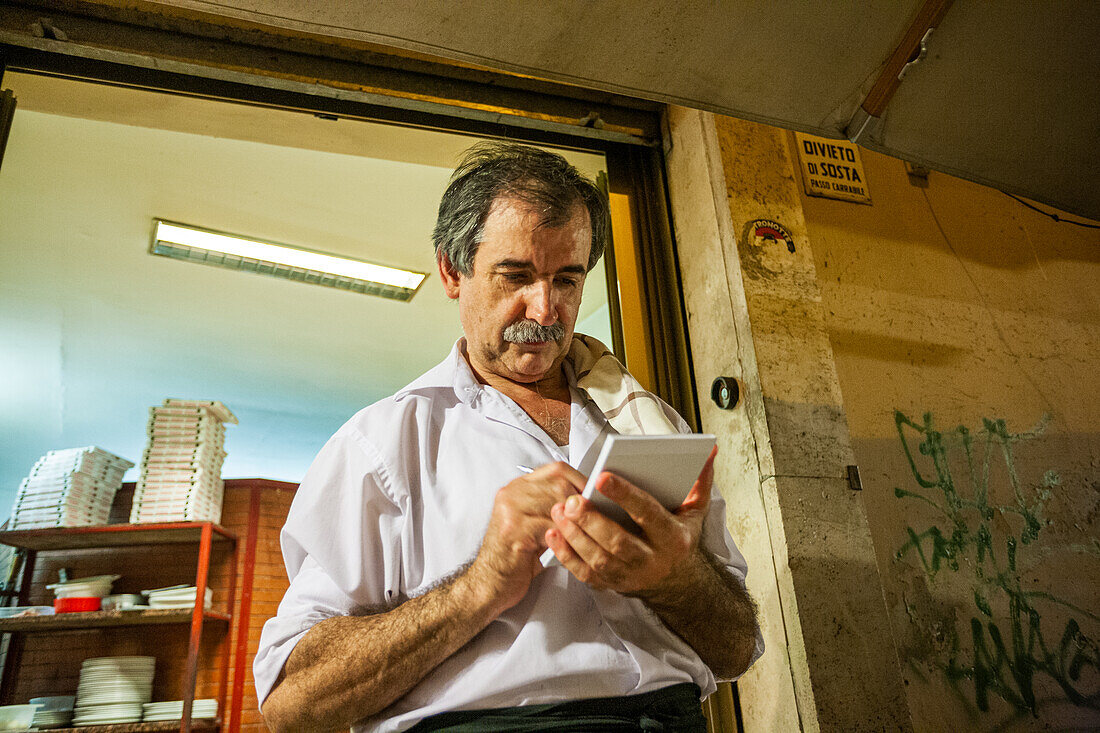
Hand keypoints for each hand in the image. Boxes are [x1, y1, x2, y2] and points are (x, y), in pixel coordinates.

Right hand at [466, 462, 584, 612]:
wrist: (489, 582)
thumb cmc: (516, 557)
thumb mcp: (535, 525)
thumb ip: (554, 508)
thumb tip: (588, 501)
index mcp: (518, 487)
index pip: (556, 469)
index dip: (580, 480)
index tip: (593, 494)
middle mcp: (512, 493)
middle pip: (559, 484)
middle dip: (579, 503)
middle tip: (591, 519)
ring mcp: (510, 510)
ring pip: (557, 505)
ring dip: (573, 523)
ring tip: (579, 536)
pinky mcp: (513, 530)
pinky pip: (550, 528)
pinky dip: (564, 539)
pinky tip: (565, 548)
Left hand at [545, 447, 717, 594]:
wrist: (678, 583)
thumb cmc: (680, 537)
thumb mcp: (696, 511)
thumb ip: (699, 480)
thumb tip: (708, 449)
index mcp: (672, 537)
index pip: (647, 514)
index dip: (625, 496)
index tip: (602, 477)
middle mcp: (652, 560)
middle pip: (618, 542)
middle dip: (592, 521)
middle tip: (572, 500)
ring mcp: (630, 576)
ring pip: (599, 560)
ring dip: (575, 536)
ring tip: (559, 511)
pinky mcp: (612, 585)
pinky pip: (586, 574)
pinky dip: (566, 555)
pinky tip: (553, 534)